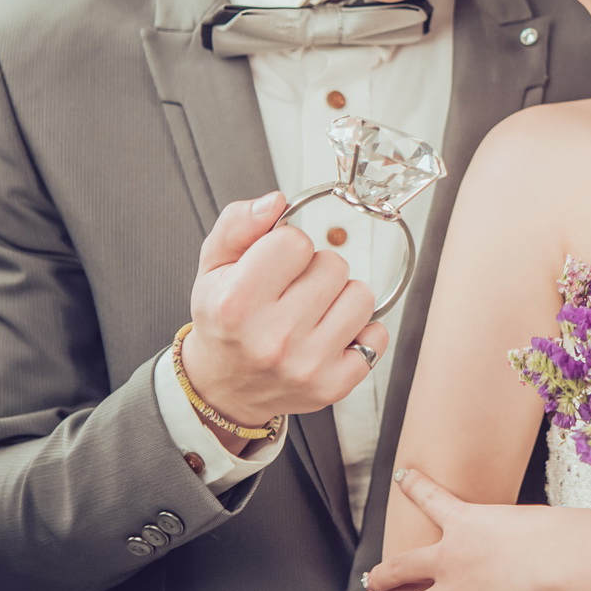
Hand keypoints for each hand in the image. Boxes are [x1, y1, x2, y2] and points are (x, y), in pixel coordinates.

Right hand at [180, 191, 388, 430]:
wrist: (225, 387)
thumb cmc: (224, 323)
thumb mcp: (213, 268)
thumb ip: (238, 225)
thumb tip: (276, 202)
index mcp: (237, 304)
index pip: (295, 242)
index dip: (288, 247)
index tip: (276, 266)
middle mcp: (273, 338)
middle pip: (334, 265)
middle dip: (316, 270)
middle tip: (292, 292)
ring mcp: (307, 365)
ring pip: (361, 295)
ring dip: (341, 297)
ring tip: (313, 313)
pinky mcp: (333, 386)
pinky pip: (378, 335)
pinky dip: (361, 331)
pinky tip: (330, 336)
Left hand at [368, 469, 565, 590]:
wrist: (551, 557)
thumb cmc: (548, 534)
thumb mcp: (524, 521)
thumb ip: (507, 534)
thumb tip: (512, 550)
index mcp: (465, 523)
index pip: (431, 497)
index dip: (414, 486)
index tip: (402, 477)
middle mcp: (449, 558)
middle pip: (404, 565)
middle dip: (384, 574)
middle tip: (372, 579)